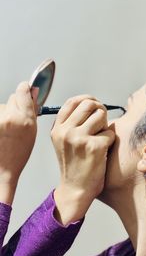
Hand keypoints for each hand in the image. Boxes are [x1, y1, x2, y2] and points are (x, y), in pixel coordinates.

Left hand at [0, 82, 36, 203]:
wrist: (2, 168)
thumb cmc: (18, 154)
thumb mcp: (32, 131)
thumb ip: (32, 111)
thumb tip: (32, 94)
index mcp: (24, 119)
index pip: (23, 90)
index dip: (25, 88)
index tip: (27, 88)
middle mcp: (9, 117)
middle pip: (13, 97)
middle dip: (17, 103)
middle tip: (19, 115)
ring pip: (4, 105)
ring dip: (7, 112)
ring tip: (8, 127)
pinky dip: (1, 118)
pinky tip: (2, 129)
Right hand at [51, 95, 114, 224]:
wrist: (75, 189)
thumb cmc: (73, 164)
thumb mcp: (63, 141)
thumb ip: (71, 123)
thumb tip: (90, 103)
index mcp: (57, 128)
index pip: (73, 101)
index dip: (87, 99)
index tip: (95, 105)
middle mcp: (66, 131)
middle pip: (89, 104)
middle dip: (100, 109)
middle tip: (102, 121)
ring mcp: (79, 138)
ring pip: (100, 115)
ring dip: (105, 125)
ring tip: (100, 138)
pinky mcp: (94, 146)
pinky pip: (110, 132)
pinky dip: (110, 140)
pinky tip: (103, 150)